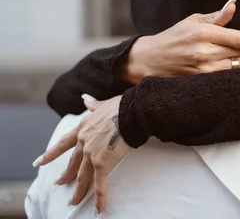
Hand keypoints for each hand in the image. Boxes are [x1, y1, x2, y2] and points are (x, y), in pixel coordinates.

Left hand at [34, 95, 130, 214]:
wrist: (133, 111)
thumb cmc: (122, 105)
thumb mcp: (104, 104)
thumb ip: (93, 105)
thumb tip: (85, 98)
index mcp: (83, 128)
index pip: (63, 144)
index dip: (50, 154)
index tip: (39, 162)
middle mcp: (84, 142)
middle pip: (73, 164)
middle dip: (66, 176)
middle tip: (59, 184)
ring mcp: (92, 153)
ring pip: (84, 177)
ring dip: (79, 191)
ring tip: (74, 201)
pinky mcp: (103, 163)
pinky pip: (101, 185)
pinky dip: (100, 198)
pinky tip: (99, 209)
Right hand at [123, 0, 239, 82]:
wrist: (149, 60)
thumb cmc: (173, 37)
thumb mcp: (194, 21)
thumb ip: (217, 16)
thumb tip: (234, 4)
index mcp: (205, 34)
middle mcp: (205, 52)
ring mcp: (203, 70)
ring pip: (238, 68)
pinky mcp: (200, 82)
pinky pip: (227, 78)